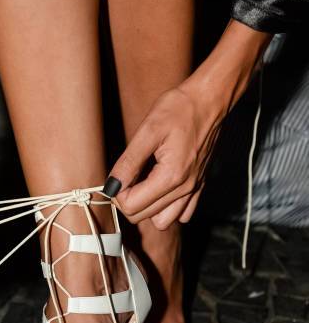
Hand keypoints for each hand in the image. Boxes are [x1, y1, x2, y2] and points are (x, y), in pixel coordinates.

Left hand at [103, 20, 270, 229]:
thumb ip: (129, 162)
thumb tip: (112, 186)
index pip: (133, 207)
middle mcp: (184, 189)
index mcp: (170, 176)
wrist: (209, 101)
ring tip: (142, 186)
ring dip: (147, 209)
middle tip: (126, 178)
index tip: (117, 177)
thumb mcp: (148, 131)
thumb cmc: (179, 109)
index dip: (118, 194)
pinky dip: (168, 208)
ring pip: (163, 221)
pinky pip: (183, 214)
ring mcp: (194, 189)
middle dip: (129, 201)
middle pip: (144, 217)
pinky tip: (160, 189)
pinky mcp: (199, 186)